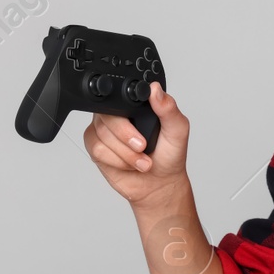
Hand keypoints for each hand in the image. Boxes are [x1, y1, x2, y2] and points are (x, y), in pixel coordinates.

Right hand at [82, 81, 190, 207]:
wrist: (159, 184)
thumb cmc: (169, 156)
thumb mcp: (177, 130)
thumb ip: (169, 109)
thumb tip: (156, 89)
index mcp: (136, 104)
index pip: (122, 96)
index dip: (127, 111)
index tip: (141, 125)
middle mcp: (117, 113)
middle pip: (107, 114)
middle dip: (126, 136)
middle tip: (143, 147)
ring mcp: (104, 129)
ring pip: (101, 133)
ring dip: (124, 153)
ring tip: (141, 161)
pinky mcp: (96, 146)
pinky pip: (97, 149)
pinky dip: (115, 160)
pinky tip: (128, 164)